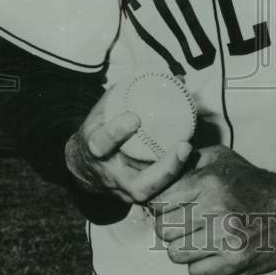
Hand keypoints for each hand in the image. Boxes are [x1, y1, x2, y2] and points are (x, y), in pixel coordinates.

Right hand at [65, 98, 190, 204]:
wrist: (84, 168)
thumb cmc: (98, 131)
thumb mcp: (103, 111)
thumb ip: (129, 93)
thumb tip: (172, 77)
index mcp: (95, 151)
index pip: (102, 144)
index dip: (117, 132)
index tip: (134, 117)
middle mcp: (111, 177)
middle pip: (136, 184)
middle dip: (162, 168)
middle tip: (183, 145)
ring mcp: (126, 191)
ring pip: (152, 193)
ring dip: (174, 174)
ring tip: (189, 150)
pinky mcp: (138, 196)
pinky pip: (160, 190)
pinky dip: (176, 173)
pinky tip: (191, 156)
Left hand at [149, 146, 275, 274]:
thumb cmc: (252, 182)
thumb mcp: (220, 158)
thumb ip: (187, 162)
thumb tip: (155, 173)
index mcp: (208, 182)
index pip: (158, 201)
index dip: (162, 205)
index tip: (173, 207)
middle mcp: (216, 209)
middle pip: (163, 230)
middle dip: (171, 228)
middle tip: (187, 224)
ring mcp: (226, 238)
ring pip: (175, 254)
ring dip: (185, 248)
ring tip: (201, 238)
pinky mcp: (237, 262)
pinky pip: (196, 273)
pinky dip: (200, 266)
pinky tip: (213, 252)